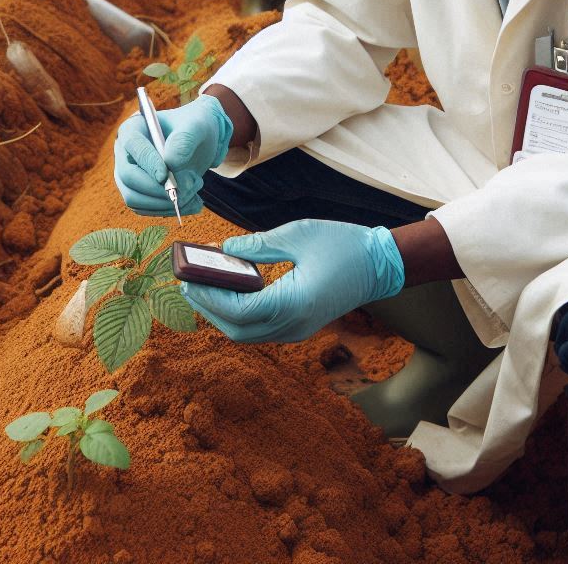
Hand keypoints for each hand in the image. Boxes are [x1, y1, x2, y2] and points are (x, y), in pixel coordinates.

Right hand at [113, 94, 233, 216]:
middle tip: (189, 187)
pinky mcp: (138, 193)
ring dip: (166, 202)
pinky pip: (146, 209)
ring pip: (135, 198)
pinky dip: (169, 210)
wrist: (200, 142)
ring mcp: (129, 176)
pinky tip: (191, 201)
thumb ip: (185, 140)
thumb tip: (171, 162)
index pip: (133, 146)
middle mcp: (125, 154)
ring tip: (194, 191)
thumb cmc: (195, 127)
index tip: (166, 176)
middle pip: (128, 177)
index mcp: (133, 129)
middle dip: (158, 189)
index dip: (148, 163)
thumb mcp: (197, 125)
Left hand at [181, 218, 404, 342]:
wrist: (380, 265)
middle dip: (207, 307)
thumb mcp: (296, 234)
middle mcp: (293, 326)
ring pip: (246, 333)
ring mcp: (296, 331)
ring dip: (221, 312)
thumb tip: (224, 250)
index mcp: (294, 304)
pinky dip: (238, 313)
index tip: (187, 278)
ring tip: (202, 285)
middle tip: (187, 282)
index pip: (238, 310)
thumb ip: (257, 245)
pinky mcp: (298, 327)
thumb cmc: (342, 245)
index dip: (209, 296)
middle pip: (236, 329)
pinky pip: (259, 328)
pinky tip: (230, 290)